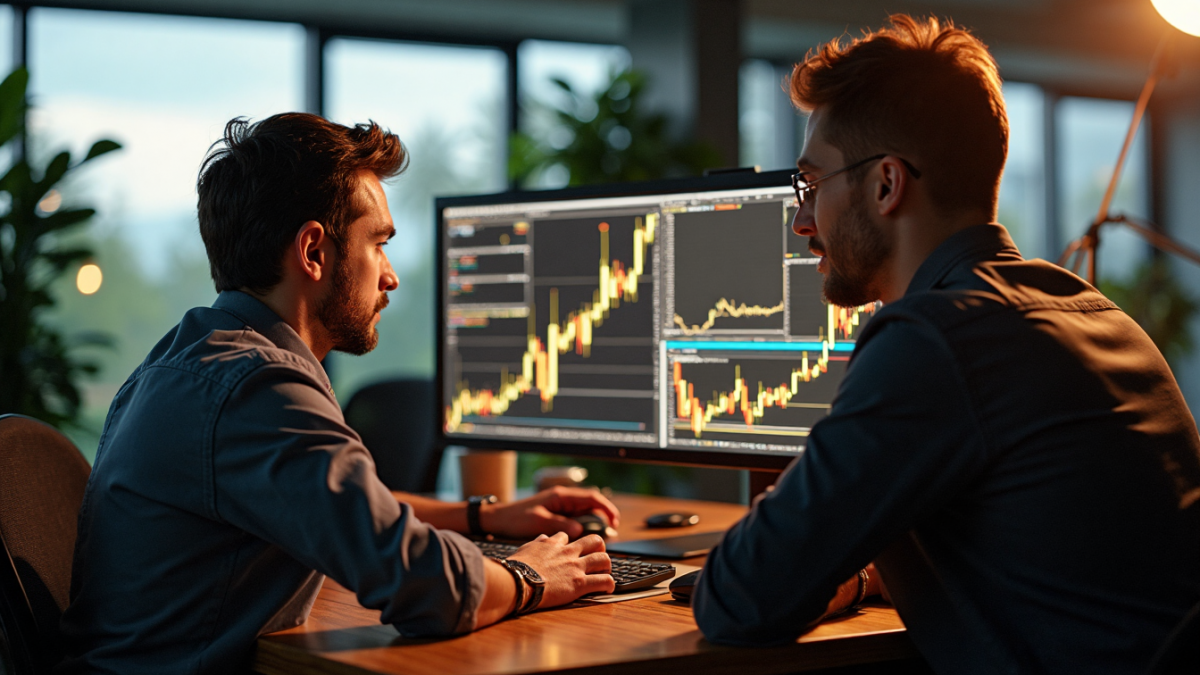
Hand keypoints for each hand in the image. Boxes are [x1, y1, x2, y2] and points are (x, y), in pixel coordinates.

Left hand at [480, 486, 619, 538]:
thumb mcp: (539, 522)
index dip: (606, 508)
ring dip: (592, 523)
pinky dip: (582, 526)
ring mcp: (558, 506)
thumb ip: (561, 525)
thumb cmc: (516, 518)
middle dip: (602, 517)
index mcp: (560, 496)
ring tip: (599, 539)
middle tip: (610, 533)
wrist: (497, 518)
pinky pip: (574, 518)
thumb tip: (580, 531)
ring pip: (583, 512)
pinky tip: (582, 539)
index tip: (615, 522)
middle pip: (590, 505)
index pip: (591, 498)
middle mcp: (562, 498)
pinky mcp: (554, 513)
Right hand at [507, 532, 613, 608]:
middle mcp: (567, 553)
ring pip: (603, 559)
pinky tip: (608, 588)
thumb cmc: (515, 569)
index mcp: (552, 544)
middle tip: (597, 557)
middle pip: (594, 541)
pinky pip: (604, 581)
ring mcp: (576, 567)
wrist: (517, 581)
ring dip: (607, 566)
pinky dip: (609, 584)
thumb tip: (541, 538)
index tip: (570, 550)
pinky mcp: (580, 583)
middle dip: (599, 548)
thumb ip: (536, 544)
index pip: (566, 536)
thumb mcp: (524, 549)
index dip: (570, 543)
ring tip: (605, 572)